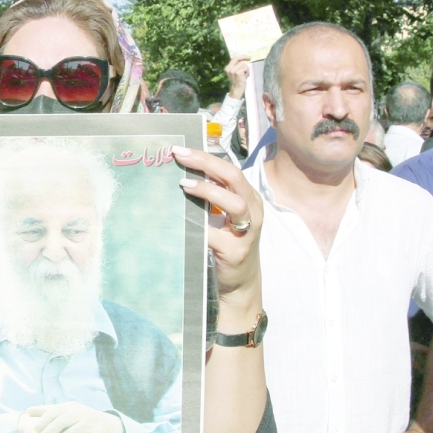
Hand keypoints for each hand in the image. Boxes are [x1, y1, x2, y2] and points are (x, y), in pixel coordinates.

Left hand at [21, 402, 123, 432]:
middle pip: (62, 421)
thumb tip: (28, 411)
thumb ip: (48, 411)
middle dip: (49, 432)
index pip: (53, 412)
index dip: (42, 422)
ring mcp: (89, 423)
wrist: (108, 423)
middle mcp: (80, 413)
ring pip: (73, 432)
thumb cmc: (81, 418)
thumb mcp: (67, 411)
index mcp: (70, 407)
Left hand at [172, 146, 263, 313]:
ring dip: (209, 191)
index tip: (180, 150)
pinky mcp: (236, 252)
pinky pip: (217, 236)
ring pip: (235, 204)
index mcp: (249, 198)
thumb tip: (181, 174)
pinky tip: (182, 220)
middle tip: (181, 157)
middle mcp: (253, 211)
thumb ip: (211, 197)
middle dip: (206, 163)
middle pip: (234, 178)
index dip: (206, 157)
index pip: (230, 169)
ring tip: (185, 185)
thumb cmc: (227, 244)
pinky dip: (199, 226)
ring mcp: (247, 232)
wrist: (240, 282)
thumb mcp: (224, 216)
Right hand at [225, 54, 251, 99]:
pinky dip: (247, 71)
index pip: (234, 58)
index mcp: (227, 68)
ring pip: (243, 64)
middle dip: (245, 58)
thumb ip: (237, 66)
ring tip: (245, 74)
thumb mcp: (235, 72)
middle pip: (239, 59)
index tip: (247, 57)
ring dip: (246, 69)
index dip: (241, 56)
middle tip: (250, 58)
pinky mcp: (237, 72)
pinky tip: (245, 76)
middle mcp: (229, 68)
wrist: (237, 89)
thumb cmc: (238, 80)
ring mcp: (233, 70)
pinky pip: (245, 68)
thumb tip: (244, 59)